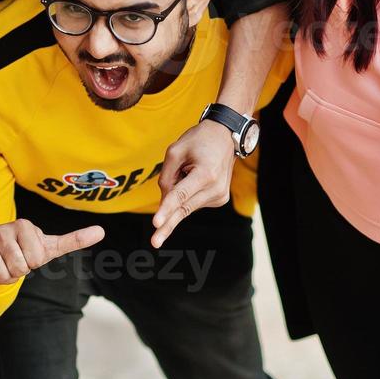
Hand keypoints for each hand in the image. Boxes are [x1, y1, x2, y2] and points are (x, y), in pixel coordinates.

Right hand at [0, 219, 103, 284]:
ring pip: (3, 275)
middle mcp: (4, 229)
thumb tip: (101, 231)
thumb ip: (73, 239)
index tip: (31, 254)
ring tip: (4, 264)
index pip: (36, 258)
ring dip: (5, 276)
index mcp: (25, 226)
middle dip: (20, 271)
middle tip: (16, 261)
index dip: (34, 262)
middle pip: (19, 268)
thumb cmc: (27, 247)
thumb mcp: (48, 245)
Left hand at [152, 120, 235, 246]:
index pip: (180, 196)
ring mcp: (220, 196)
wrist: (225, 136)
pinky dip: (187, 195)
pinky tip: (194, 176)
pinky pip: (193, 202)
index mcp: (206, 174)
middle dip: (167, 224)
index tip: (156, 224)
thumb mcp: (175, 150)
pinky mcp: (220, 199)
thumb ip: (166, 177)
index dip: (166, 210)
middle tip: (154, 242)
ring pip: (187, 206)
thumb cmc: (198, 140)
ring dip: (178, 196)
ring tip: (188, 169)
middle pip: (184, 209)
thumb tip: (165, 202)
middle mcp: (215, 188)